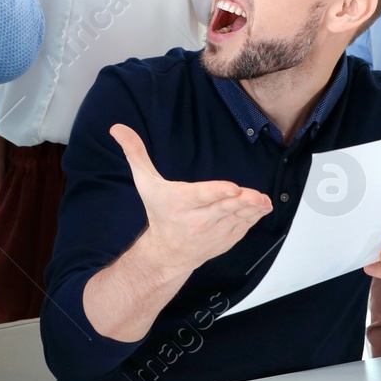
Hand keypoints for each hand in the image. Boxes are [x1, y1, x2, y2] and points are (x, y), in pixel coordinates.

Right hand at [111, 124, 272, 274]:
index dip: (218, 192)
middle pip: (224, 208)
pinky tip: (261, 206)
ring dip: (252, 208)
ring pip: (237, 217)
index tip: (232, 188)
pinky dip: (253, 216)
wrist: (168, 251)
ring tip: (263, 200)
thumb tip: (118, 128)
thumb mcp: (145, 183)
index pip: (202, 196)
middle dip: (242, 202)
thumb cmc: (159, 213)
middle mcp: (199, 220)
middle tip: (256, 196)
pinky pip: (244, 225)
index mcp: (181, 203)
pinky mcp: (227, 238)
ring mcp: (215, 232)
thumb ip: (135, 153)